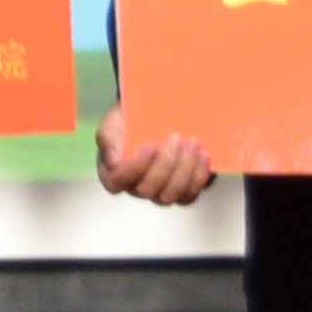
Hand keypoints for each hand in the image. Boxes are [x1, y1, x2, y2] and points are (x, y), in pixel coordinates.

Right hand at [93, 112, 216, 205]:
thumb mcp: (115, 121)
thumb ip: (109, 137)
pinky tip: (203, 154)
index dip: (134, 167)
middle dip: (166, 163)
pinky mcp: (182, 193)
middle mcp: (136, 188)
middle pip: (148, 189)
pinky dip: (199, 175)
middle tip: (176, 137)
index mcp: (113, 174)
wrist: (156, 117)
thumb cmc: (131, 120)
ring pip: (171, 195)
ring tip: (192, 143)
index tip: (149, 145)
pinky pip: (190, 194)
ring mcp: (160, 194)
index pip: (118, 181)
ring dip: (184, 169)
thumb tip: (114, 161)